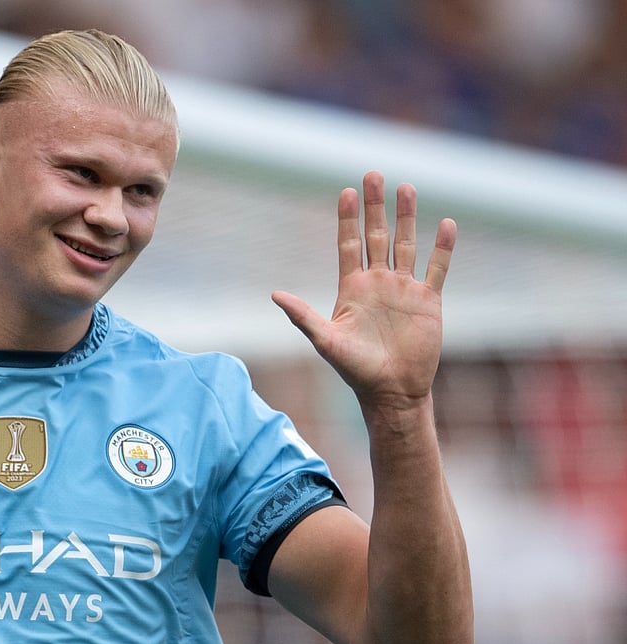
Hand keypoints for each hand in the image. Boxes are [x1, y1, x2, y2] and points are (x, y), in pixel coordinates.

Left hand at [272, 171, 455, 406]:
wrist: (392, 391)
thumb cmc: (355, 370)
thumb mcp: (325, 340)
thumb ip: (302, 315)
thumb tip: (274, 294)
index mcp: (351, 288)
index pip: (348, 244)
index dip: (347, 219)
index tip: (346, 192)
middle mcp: (377, 283)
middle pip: (376, 235)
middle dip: (375, 206)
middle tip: (373, 174)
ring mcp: (404, 289)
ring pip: (406, 244)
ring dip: (406, 217)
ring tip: (406, 187)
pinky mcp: (428, 301)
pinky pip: (437, 268)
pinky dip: (442, 248)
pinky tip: (446, 224)